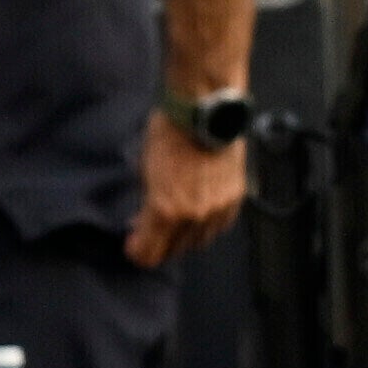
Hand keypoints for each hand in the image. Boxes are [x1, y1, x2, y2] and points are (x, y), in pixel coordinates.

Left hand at [126, 112, 250, 267]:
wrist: (204, 112)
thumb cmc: (168, 135)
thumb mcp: (144, 171)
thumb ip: (144, 205)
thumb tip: (141, 222)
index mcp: (165, 211)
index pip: (148, 255)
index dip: (137, 251)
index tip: (133, 243)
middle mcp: (194, 216)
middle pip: (173, 252)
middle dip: (159, 244)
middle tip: (151, 230)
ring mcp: (217, 210)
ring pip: (198, 243)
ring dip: (184, 237)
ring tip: (175, 219)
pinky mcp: (235, 200)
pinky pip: (219, 227)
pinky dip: (206, 224)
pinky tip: (197, 211)